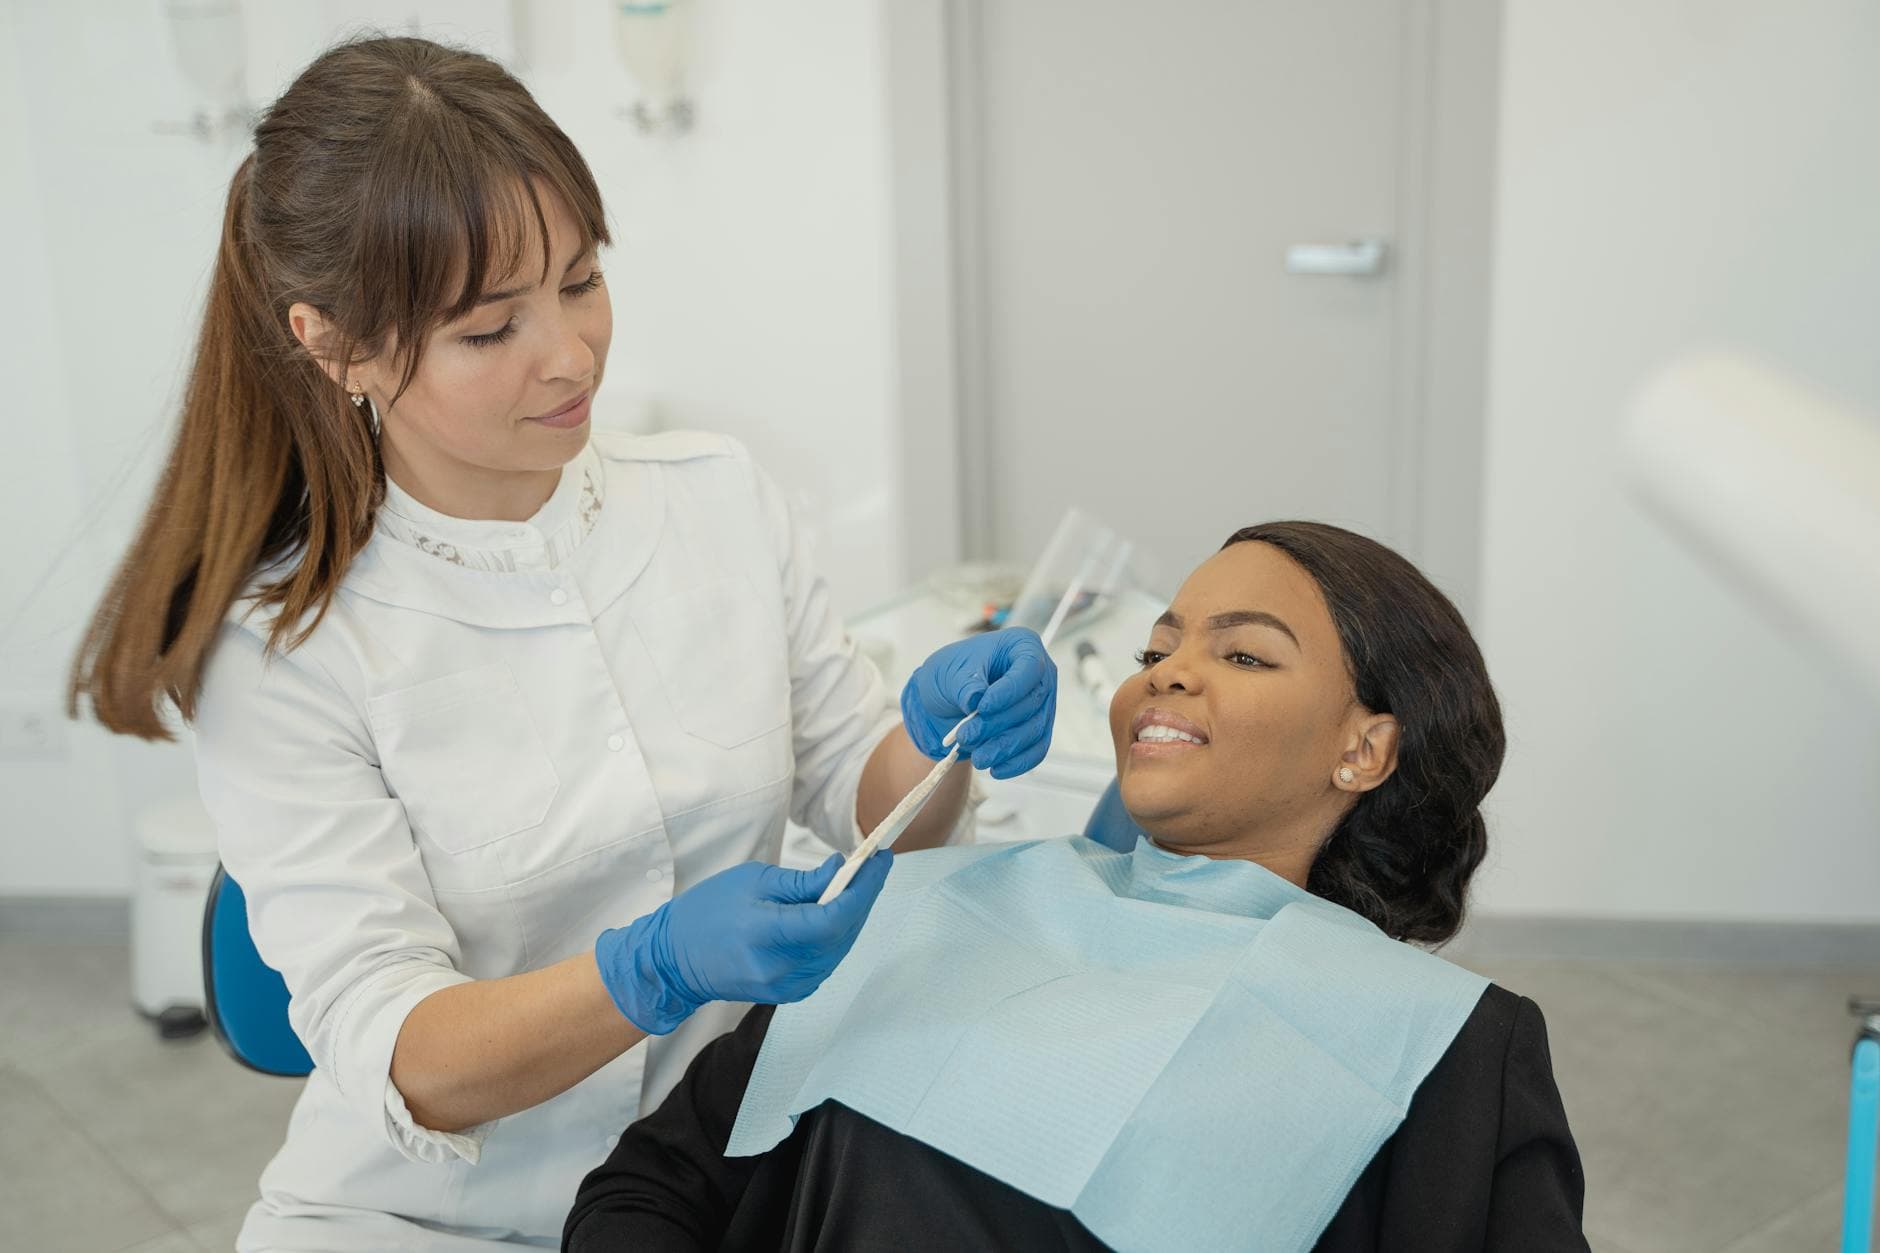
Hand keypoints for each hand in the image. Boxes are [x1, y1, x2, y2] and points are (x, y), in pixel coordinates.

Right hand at [594, 852, 892, 1034]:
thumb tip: (842, 871)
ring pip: (839, 950)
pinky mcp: (788, 993)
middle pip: (843, 934)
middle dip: (865, 898)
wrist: (674, 960)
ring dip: (854, 917)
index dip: (864, 889)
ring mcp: (786, 987)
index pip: (833, 917)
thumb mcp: (753, 881)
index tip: (880, 860)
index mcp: (768, 935)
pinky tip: (840, 912)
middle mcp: (781, 968)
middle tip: (876, 866)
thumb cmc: (706, 912)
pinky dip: (838, 936)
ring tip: (861, 884)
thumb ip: (802, 883)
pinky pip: (827, 962)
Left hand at [901, 627, 1056, 778]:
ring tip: (977, 757)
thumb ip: (964, 684)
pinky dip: (1017, 763)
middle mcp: (1040, 674)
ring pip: (1034, 730)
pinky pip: (1037, 749)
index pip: (1028, 667)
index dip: (1009, 690)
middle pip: (1031, 703)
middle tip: (965, 736)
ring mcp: (1043, 703)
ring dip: (1005, 747)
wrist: (948, 699)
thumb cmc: (952, 674)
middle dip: (997, 724)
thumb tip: (976, 700)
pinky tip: (996, 770)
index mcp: (1022, 646)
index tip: (982, 708)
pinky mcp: (1039, 729)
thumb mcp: (949, 672)